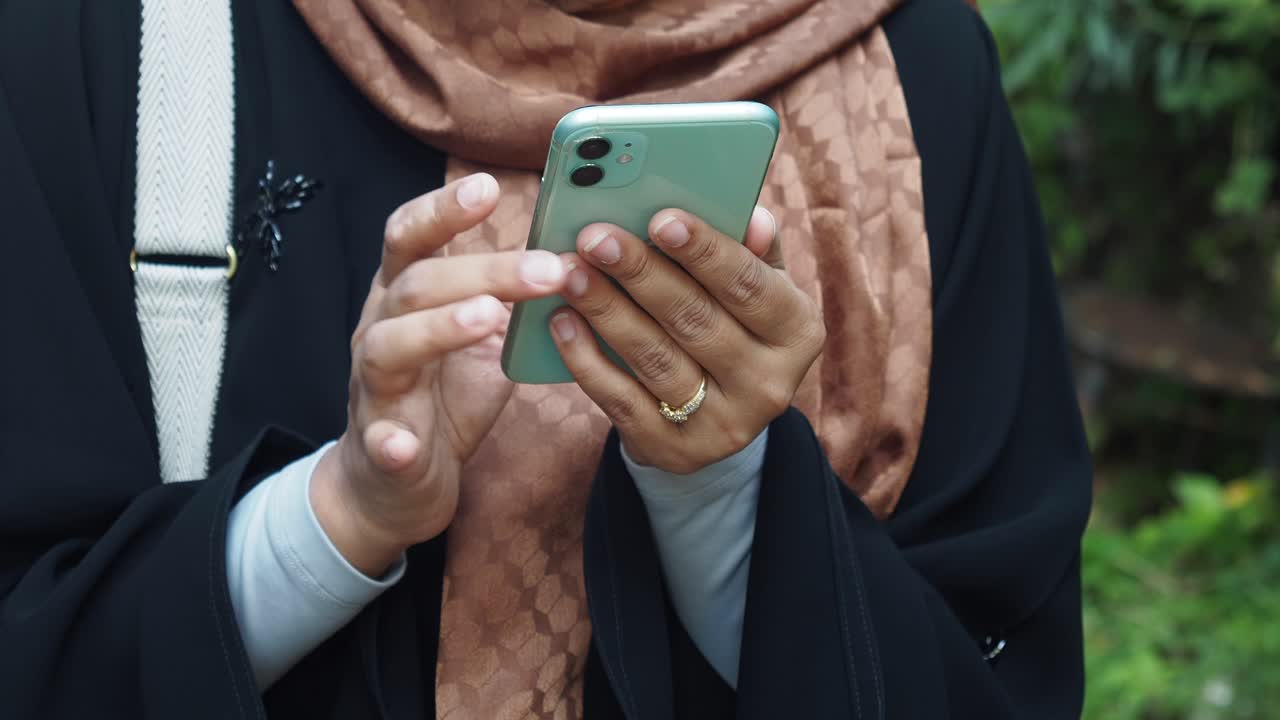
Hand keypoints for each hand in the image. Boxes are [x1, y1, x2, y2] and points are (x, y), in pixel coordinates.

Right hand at [310, 174, 567, 575]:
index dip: (443, 210)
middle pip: (418, 284)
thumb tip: (572, 259)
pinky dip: (391, 441)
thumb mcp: (478, 340)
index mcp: (404, 300)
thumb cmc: (440, 400)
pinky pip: (379, 443)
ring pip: (388, 347)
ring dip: (439, 329)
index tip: (488, 185)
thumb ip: (508, 300)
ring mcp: (374, 391)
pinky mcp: (380, 450)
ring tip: (490, 318)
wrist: (391, 486)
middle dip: (484, 270)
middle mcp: (379, 332)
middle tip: (550, 267)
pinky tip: (407, 443)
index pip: (412, 239)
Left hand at [550, 206, 824, 473]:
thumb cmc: (732, 327)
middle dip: (641, 273)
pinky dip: (588, 360)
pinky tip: (562, 323)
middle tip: (595, 238)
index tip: (661, 219)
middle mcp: (768, 385)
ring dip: (607, 311)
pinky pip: (622, 400)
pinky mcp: (674, 451)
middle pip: (696, 319)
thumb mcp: (757, 291)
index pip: (750, 285)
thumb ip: (752, 252)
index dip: (706, 251)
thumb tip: (751, 216)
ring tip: (570, 272)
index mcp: (797, 333)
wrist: (713, 419)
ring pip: (655, 359)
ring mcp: (722, 426)